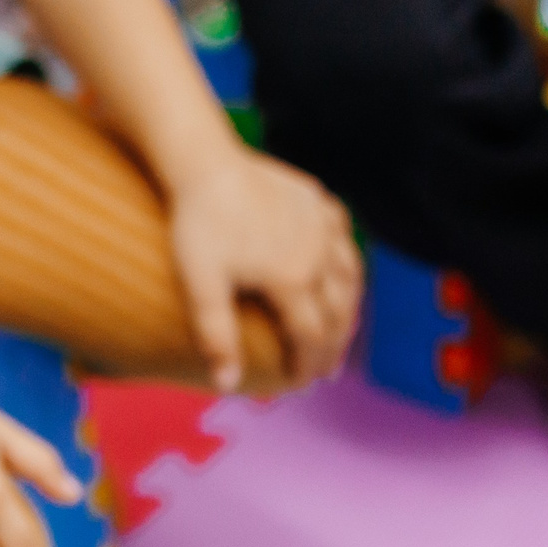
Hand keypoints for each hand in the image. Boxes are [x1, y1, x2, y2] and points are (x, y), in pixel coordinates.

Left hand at [166, 147, 360, 391]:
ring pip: (349, 274)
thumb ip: (216, 334)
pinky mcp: (316, 200)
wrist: (203, 162)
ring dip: (348, 304)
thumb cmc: (198, 223)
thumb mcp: (199, 281)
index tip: (301, 384)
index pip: (311, 337)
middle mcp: (318, 256)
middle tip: (326, 367)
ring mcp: (321, 225)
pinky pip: (340, 233)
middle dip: (334, 344)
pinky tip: (337, 263)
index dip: (308, 365)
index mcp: (293, 281)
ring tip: (339, 324)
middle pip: (338, 311)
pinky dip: (343, 256)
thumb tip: (226, 384)